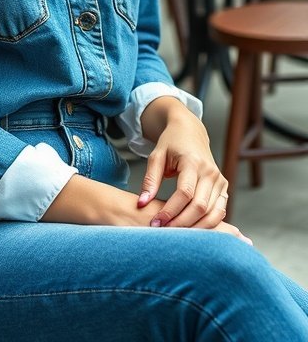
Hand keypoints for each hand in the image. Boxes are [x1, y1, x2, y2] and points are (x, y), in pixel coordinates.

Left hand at [137, 97, 229, 229]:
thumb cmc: (171, 143)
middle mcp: (210, 171)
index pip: (185, 193)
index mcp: (193, 162)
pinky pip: (219, 211)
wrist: (189, 131)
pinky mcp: (224, 187)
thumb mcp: (156, 156)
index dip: (170, 211)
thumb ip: (150, 180)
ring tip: (177, 236)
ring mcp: (219, 180)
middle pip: (200, 206)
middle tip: (164, 233)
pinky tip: (192, 230)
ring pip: (212, 213)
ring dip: (195, 228)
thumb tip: (142, 203)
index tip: (156, 223)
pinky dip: (208, 224)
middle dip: (182, 223)